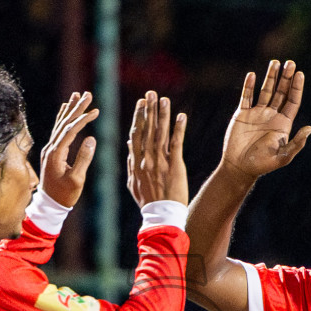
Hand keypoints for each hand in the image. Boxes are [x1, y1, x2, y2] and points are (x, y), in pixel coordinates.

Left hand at [40, 91, 99, 207]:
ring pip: (60, 124)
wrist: (50, 204)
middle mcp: (50, 148)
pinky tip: (66, 109)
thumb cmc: (65, 194)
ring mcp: (49, 149)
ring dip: (69, 109)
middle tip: (87, 94)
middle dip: (76, 108)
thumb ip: (83, 158)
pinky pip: (57, 130)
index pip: (70, 131)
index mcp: (56, 154)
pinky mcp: (52, 151)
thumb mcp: (76, 179)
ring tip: (76, 95)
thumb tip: (91, 139)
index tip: (95, 111)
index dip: (82, 119)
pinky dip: (62, 118)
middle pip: (64, 123)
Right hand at [126, 91, 188, 207]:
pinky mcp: (175, 166)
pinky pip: (176, 144)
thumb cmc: (148, 202)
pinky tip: (181, 116)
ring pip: (160, 134)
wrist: (161, 216)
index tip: (141, 103)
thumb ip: (131, 163)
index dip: (139, 117)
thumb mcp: (133, 183)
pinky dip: (178, 129)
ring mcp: (161, 162)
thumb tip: (129, 143)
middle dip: (149, 110)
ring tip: (164, 99)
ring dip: (162, 115)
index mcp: (137, 162)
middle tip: (151, 94)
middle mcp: (147, 159)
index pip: (137, 135)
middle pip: (147, 130)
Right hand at [220, 60, 310, 181]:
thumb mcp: (283, 157)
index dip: (296, 87)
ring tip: (275, 63)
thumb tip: (309, 128)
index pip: (292, 101)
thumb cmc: (262, 165)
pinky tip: (252, 75)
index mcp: (283, 124)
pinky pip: (246, 97)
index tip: (299, 73)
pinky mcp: (242, 114)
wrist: (240, 167)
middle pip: (281, 92)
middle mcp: (271, 116)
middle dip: (285, 78)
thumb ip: (296, 144)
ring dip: (270, 77)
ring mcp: (257, 114)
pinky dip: (248, 86)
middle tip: (290, 62)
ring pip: (265, 91)